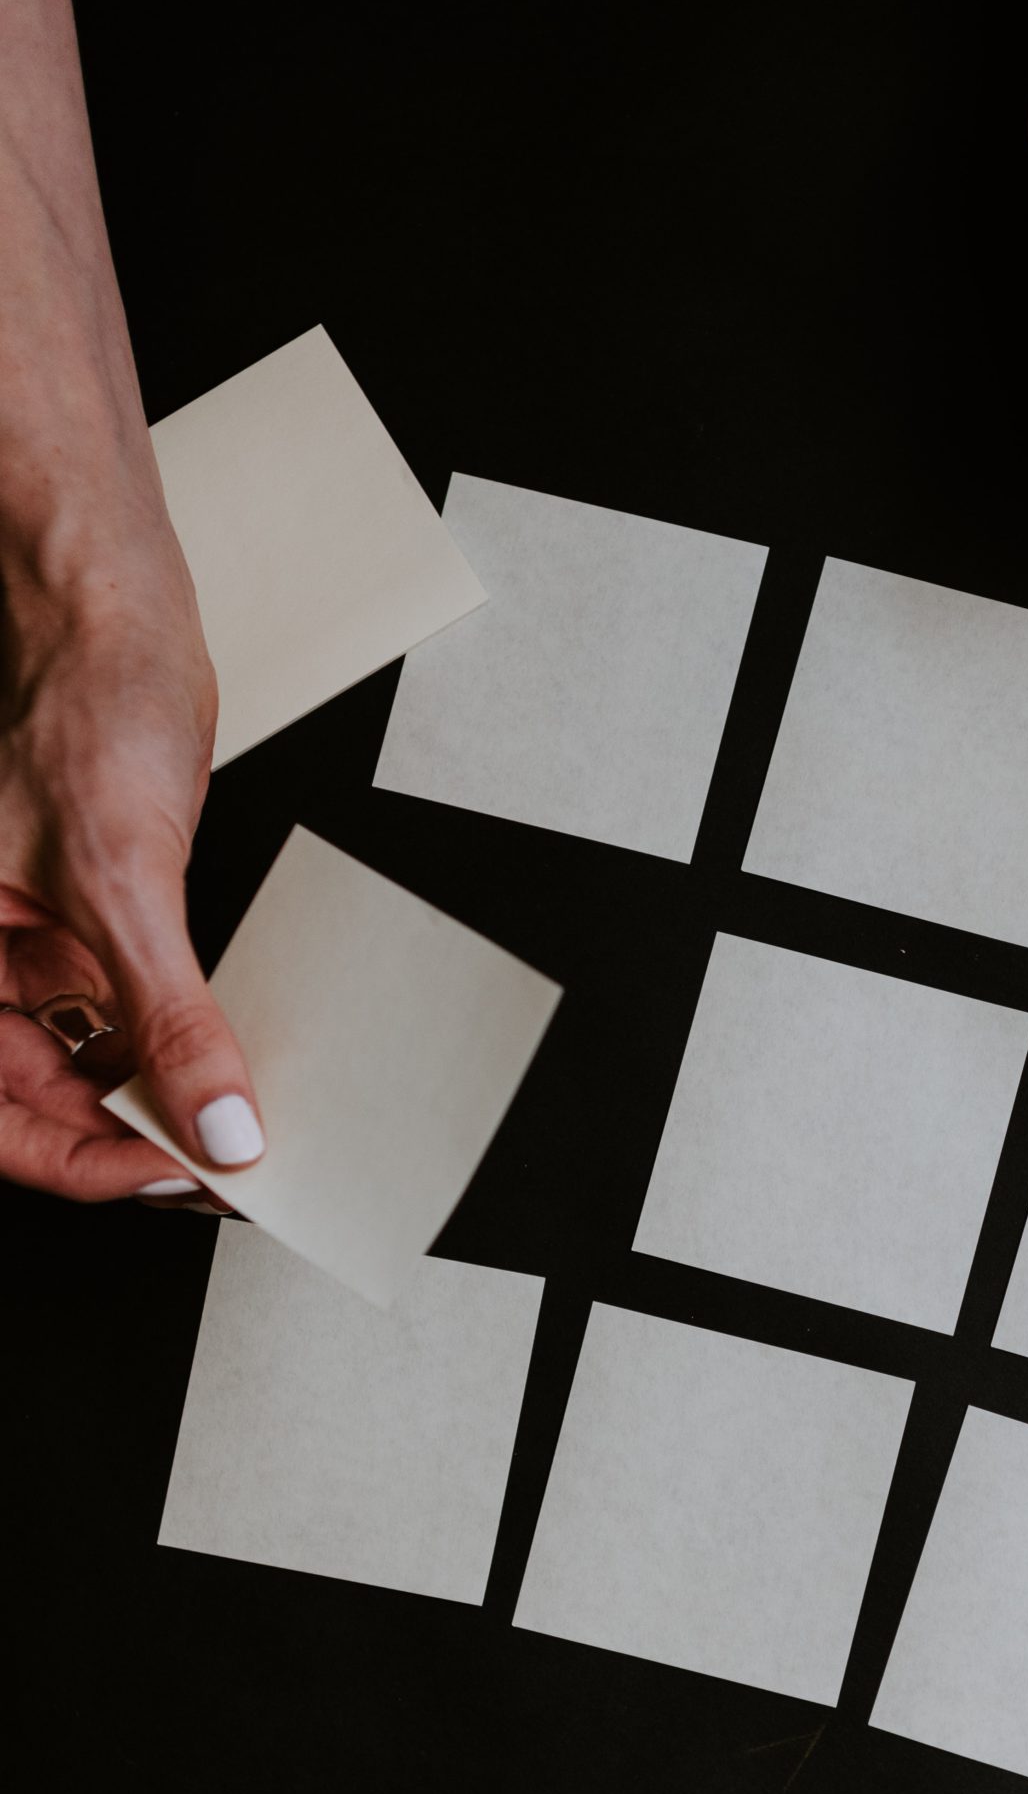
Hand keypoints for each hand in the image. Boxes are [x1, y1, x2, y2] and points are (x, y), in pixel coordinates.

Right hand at [0, 506, 260, 1201]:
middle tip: (225, 1164)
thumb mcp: (127, 879)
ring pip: (89, 1073)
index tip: (181, 1175)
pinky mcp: (88, 934)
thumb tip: (217, 1123)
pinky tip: (232, 1068)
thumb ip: (170, 1018)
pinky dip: (179, 1050)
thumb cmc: (82, 706)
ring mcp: (33, 957)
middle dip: (132, 1144)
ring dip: (161, 1105)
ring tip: (238, 1125)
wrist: (115, 618)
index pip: (5, 1119)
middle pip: (45, 1108)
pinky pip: (128, 1020)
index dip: (88, 1163)